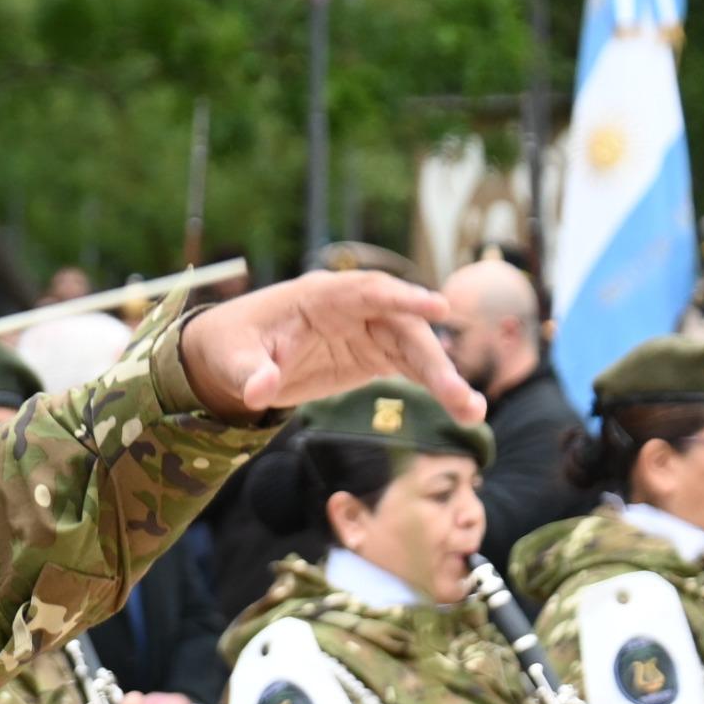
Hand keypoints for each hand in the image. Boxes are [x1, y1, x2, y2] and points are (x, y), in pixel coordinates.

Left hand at [177, 271, 479, 422]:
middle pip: (402, 326)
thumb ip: (249, 374)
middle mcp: (351, 309)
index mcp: (318, 297)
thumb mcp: (232, 361)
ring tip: (473, 413)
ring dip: (444, 379)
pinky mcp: (371, 354)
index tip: (438, 308)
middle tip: (460, 395)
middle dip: (433, 359)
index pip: (366, 291)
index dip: (402, 298)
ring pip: (415, 349)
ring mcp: (365, 330)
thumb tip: (258, 392)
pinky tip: (464, 410)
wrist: (230, 358)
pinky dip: (435, 385)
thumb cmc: (230, 347)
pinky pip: (411, 366)